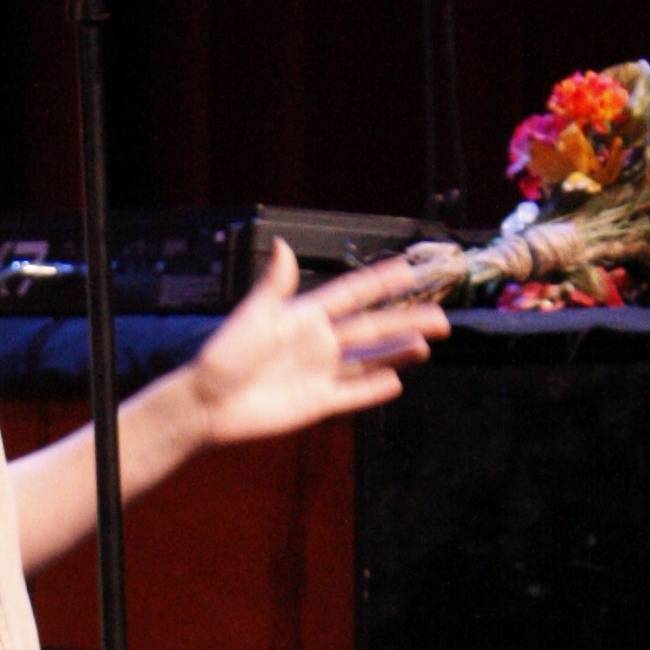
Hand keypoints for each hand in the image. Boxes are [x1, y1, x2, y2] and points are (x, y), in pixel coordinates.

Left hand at [182, 239, 445, 447]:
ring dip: (397, 352)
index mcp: (305, 316)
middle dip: (407, 320)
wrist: (208, 403)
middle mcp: (318, 342)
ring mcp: (320, 373)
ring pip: (369, 360)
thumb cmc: (225, 355)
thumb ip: (275, 286)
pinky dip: (373, 388)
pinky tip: (396, 381)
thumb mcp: (252, 316)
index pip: (351, 294)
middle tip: (440, 316)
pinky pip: (352, 393)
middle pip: (372, 328)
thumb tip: (285, 246)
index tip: (408, 268)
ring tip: (426, 345)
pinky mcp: (317, 402)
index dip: (380, 281)